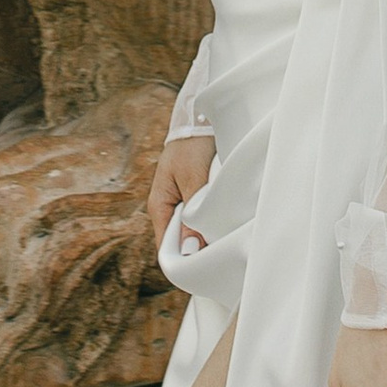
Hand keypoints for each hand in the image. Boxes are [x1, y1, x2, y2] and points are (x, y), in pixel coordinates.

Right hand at [149, 127, 215, 250]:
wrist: (201, 117)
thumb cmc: (193, 146)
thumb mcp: (193, 181)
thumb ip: (192, 216)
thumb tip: (191, 251)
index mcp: (159, 206)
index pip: (166, 247)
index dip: (184, 260)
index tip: (206, 268)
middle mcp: (168, 207)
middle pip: (180, 241)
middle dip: (199, 248)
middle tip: (222, 254)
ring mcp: (181, 202)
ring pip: (192, 230)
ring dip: (207, 233)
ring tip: (226, 238)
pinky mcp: (194, 196)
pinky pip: (200, 217)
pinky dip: (212, 221)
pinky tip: (227, 222)